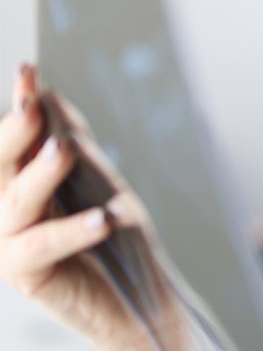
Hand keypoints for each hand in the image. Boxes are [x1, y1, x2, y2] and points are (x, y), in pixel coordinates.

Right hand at [0, 64, 188, 349]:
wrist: (141, 299)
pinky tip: (102, 217)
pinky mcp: (25, 275)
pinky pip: (39, 247)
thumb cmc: (117, 238)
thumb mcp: (96, 178)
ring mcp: (9, 243)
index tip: (28, 71)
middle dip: (13, 134)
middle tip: (30, 108)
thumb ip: (69, 138)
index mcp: (18, 181)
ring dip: (40, 175)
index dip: (20, 106)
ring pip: (15, 202)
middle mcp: (4, 210)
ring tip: (64, 152)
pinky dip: (70, 230)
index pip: (13, 139)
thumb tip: (45, 91)